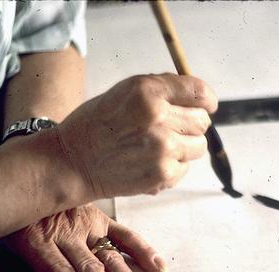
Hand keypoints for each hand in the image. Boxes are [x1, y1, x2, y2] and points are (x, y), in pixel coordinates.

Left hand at [4, 204, 165, 271]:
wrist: (21, 172)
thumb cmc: (6, 215)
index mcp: (37, 242)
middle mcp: (65, 235)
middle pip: (90, 269)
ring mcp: (86, 225)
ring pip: (110, 256)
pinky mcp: (99, 217)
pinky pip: (124, 234)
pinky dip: (142, 249)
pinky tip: (158, 267)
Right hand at [57, 73, 217, 198]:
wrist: (72, 162)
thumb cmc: (96, 126)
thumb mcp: (124, 92)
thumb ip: (161, 90)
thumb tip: (199, 96)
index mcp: (147, 91)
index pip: (199, 92)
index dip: (206, 99)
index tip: (206, 105)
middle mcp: (158, 117)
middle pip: (202, 121)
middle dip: (191, 124)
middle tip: (171, 129)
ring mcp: (163, 148)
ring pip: (199, 146)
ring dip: (184, 146)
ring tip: (158, 147)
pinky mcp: (163, 174)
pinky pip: (186, 168)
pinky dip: (173, 166)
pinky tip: (150, 162)